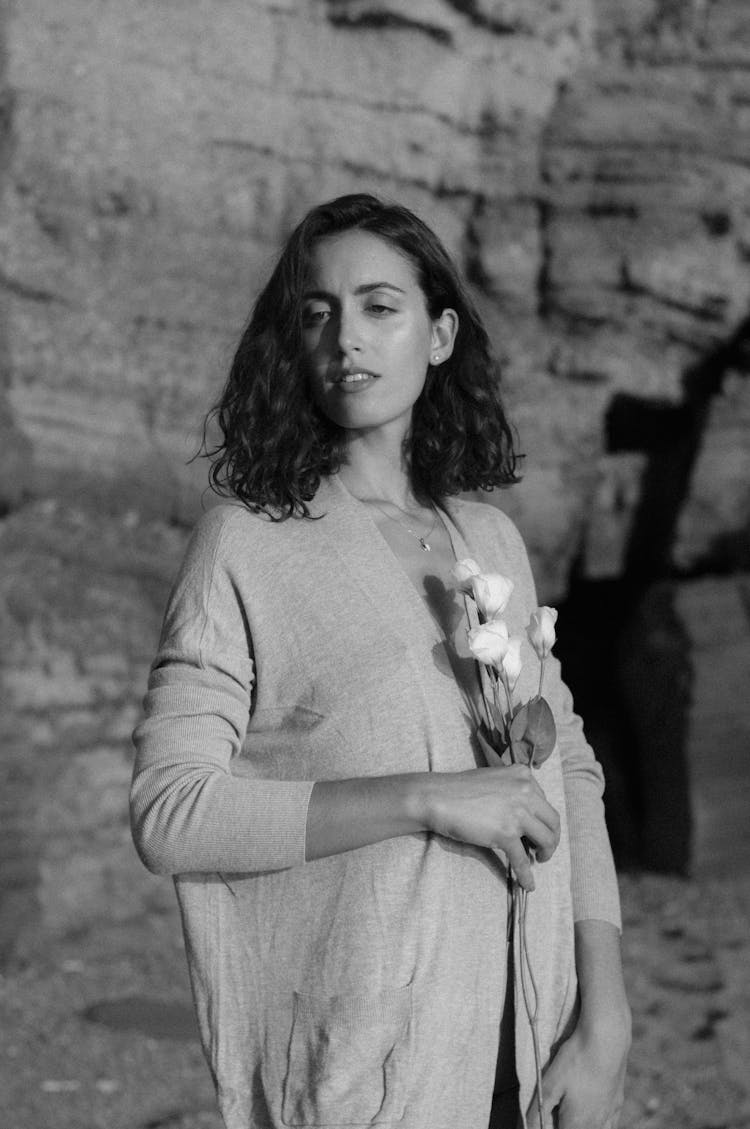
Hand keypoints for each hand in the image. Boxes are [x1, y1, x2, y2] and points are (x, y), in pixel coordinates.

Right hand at [424, 766, 559, 889]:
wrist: (438, 798)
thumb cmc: (460, 789)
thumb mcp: (494, 779)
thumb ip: (513, 790)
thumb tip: (525, 815)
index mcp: (524, 775)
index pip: (545, 802)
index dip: (542, 820)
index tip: (537, 830)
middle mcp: (526, 791)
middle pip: (552, 820)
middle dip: (552, 837)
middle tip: (543, 848)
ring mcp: (517, 813)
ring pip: (545, 839)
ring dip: (546, 853)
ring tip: (538, 860)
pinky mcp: (506, 833)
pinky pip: (522, 859)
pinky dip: (527, 874)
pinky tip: (528, 884)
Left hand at [526, 1009, 629, 1128]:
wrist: (607, 1040)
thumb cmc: (576, 1060)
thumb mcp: (550, 1083)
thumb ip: (538, 1110)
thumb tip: (529, 1127)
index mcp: (576, 1124)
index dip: (548, 1125)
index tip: (545, 1112)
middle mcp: (595, 1125)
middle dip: (562, 1122)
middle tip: (556, 1105)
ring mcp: (609, 1116)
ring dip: (580, 1125)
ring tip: (570, 1110)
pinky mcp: (618, 1104)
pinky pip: (609, 1125)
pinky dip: (598, 1124)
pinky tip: (591, 1112)